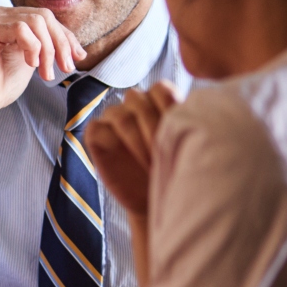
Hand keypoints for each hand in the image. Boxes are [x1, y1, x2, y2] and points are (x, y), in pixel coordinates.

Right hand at [0, 6, 87, 122]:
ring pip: (36, 21)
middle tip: (65, 69)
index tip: (77, 59)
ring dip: (48, 50)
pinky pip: (20, 28)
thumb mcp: (33, 59)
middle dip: (60, 44)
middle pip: (44, 16)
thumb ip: (48, 46)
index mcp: (7, 16)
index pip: (45, 17)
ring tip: (46, 73)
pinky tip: (30, 64)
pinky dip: (32, 47)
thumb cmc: (1, 84)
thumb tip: (80, 50)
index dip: (65, 37)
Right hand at [85, 81, 180, 216]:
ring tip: (148, 161)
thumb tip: (190, 106)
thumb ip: (184, 120)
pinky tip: (124, 158)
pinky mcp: (96, 137)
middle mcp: (134, 108)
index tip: (178, 133)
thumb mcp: (189, 144)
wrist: (162, 198)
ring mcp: (113, 121)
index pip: (159, 88)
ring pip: (117, 113)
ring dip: (133, 138)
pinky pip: (96, 128)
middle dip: (151, 125)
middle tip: (163, 152)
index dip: (167, 108)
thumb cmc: (179, 170)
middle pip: (135, 98)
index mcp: (158, 102)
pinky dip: (110, 141)